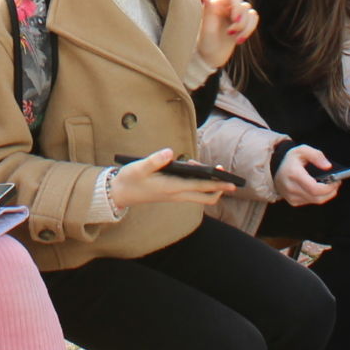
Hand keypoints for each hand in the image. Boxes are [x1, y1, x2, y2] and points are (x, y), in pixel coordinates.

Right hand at [107, 149, 230, 206]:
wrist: (119, 194)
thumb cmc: (130, 179)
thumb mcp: (139, 167)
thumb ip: (154, 160)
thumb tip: (170, 152)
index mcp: (172, 188)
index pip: (201, 188)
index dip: (217, 184)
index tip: (230, 181)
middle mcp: (177, 194)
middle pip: (206, 197)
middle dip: (219, 189)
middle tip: (228, 178)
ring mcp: (175, 195)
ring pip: (200, 196)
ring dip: (209, 186)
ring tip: (210, 169)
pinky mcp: (172, 194)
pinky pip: (192, 192)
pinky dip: (199, 183)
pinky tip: (193, 168)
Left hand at [195, 0, 258, 68]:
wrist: (208, 58)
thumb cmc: (203, 42)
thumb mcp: (205, 28)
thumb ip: (207, 11)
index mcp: (217, 3)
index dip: (238, 6)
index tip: (234, 20)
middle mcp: (227, 7)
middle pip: (244, 6)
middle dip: (241, 22)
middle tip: (230, 33)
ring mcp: (235, 16)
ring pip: (251, 13)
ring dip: (247, 28)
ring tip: (236, 40)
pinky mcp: (241, 25)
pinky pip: (253, 20)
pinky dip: (250, 30)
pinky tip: (240, 40)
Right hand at [274, 145, 337, 206]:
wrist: (275, 169)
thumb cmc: (290, 160)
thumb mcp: (302, 150)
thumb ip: (316, 155)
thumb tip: (328, 166)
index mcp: (293, 174)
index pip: (314, 188)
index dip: (328, 187)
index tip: (336, 181)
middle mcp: (291, 188)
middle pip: (317, 197)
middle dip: (331, 191)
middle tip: (337, 183)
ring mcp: (291, 197)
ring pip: (315, 201)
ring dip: (326, 195)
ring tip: (331, 185)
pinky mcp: (293, 202)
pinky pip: (311, 202)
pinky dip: (318, 196)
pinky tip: (321, 188)